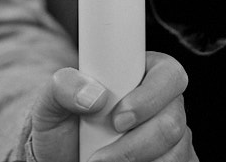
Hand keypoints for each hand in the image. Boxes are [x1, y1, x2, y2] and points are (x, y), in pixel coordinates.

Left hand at [31, 52, 195, 161]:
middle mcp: (166, 105)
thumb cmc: (61, 126)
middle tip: (101, 157)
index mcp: (144, 73)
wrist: (62, 160)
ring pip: (174, 155)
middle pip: (173, 122)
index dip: (149, 97)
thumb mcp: (51, 101)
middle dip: (136, 145)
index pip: (169, 73)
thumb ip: (64, 86)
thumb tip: (95, 95)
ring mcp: (174, 140)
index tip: (117, 120)